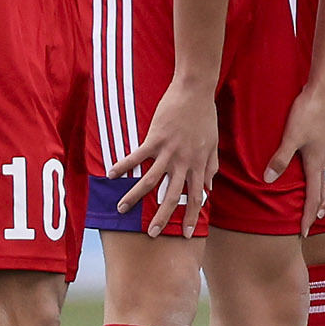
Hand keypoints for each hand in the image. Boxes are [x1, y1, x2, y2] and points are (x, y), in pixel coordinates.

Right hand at [111, 79, 218, 235]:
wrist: (195, 91)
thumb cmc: (205, 116)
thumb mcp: (213, 144)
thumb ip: (210, 167)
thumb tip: (208, 188)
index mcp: (198, 165)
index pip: (196, 198)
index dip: (190, 217)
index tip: (184, 234)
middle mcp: (183, 162)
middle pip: (172, 196)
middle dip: (162, 218)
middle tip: (151, 234)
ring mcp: (168, 151)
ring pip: (150, 180)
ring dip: (135, 197)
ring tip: (121, 209)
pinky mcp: (155, 138)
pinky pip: (137, 156)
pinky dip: (123, 165)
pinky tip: (111, 174)